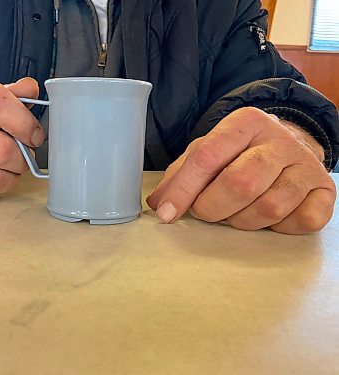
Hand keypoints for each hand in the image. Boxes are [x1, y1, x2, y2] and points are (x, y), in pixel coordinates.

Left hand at [146, 107, 336, 233]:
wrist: (290, 146)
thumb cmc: (239, 154)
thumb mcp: (207, 153)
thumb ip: (180, 175)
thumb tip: (158, 204)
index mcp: (245, 123)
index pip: (208, 157)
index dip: (183, 190)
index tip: (167, 214)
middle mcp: (279, 140)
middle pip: (240, 183)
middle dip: (213, 208)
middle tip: (206, 212)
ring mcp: (306, 165)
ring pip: (268, 207)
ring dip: (243, 220)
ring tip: (237, 211)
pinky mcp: (325, 190)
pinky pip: (301, 221)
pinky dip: (278, 228)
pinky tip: (268, 217)